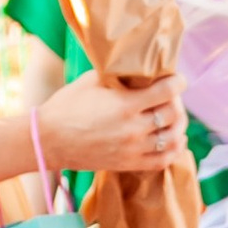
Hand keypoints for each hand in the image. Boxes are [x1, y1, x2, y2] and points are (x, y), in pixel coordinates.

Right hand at [38, 74, 188, 174]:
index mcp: (124, 105)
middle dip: (178, 102)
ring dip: (179, 126)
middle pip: (173, 114)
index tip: (178, 79)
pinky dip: (174, 150)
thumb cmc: (65, 107)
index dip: (178, 83)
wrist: (48, 140)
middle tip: (172, 97)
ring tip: (175, 117)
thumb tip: (135, 64)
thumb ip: (116, 74)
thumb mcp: (90, 82)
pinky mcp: (129, 164)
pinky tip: (175, 140)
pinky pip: (164, 160)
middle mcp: (133, 129)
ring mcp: (133, 149)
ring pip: (173, 138)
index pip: (166, 92)